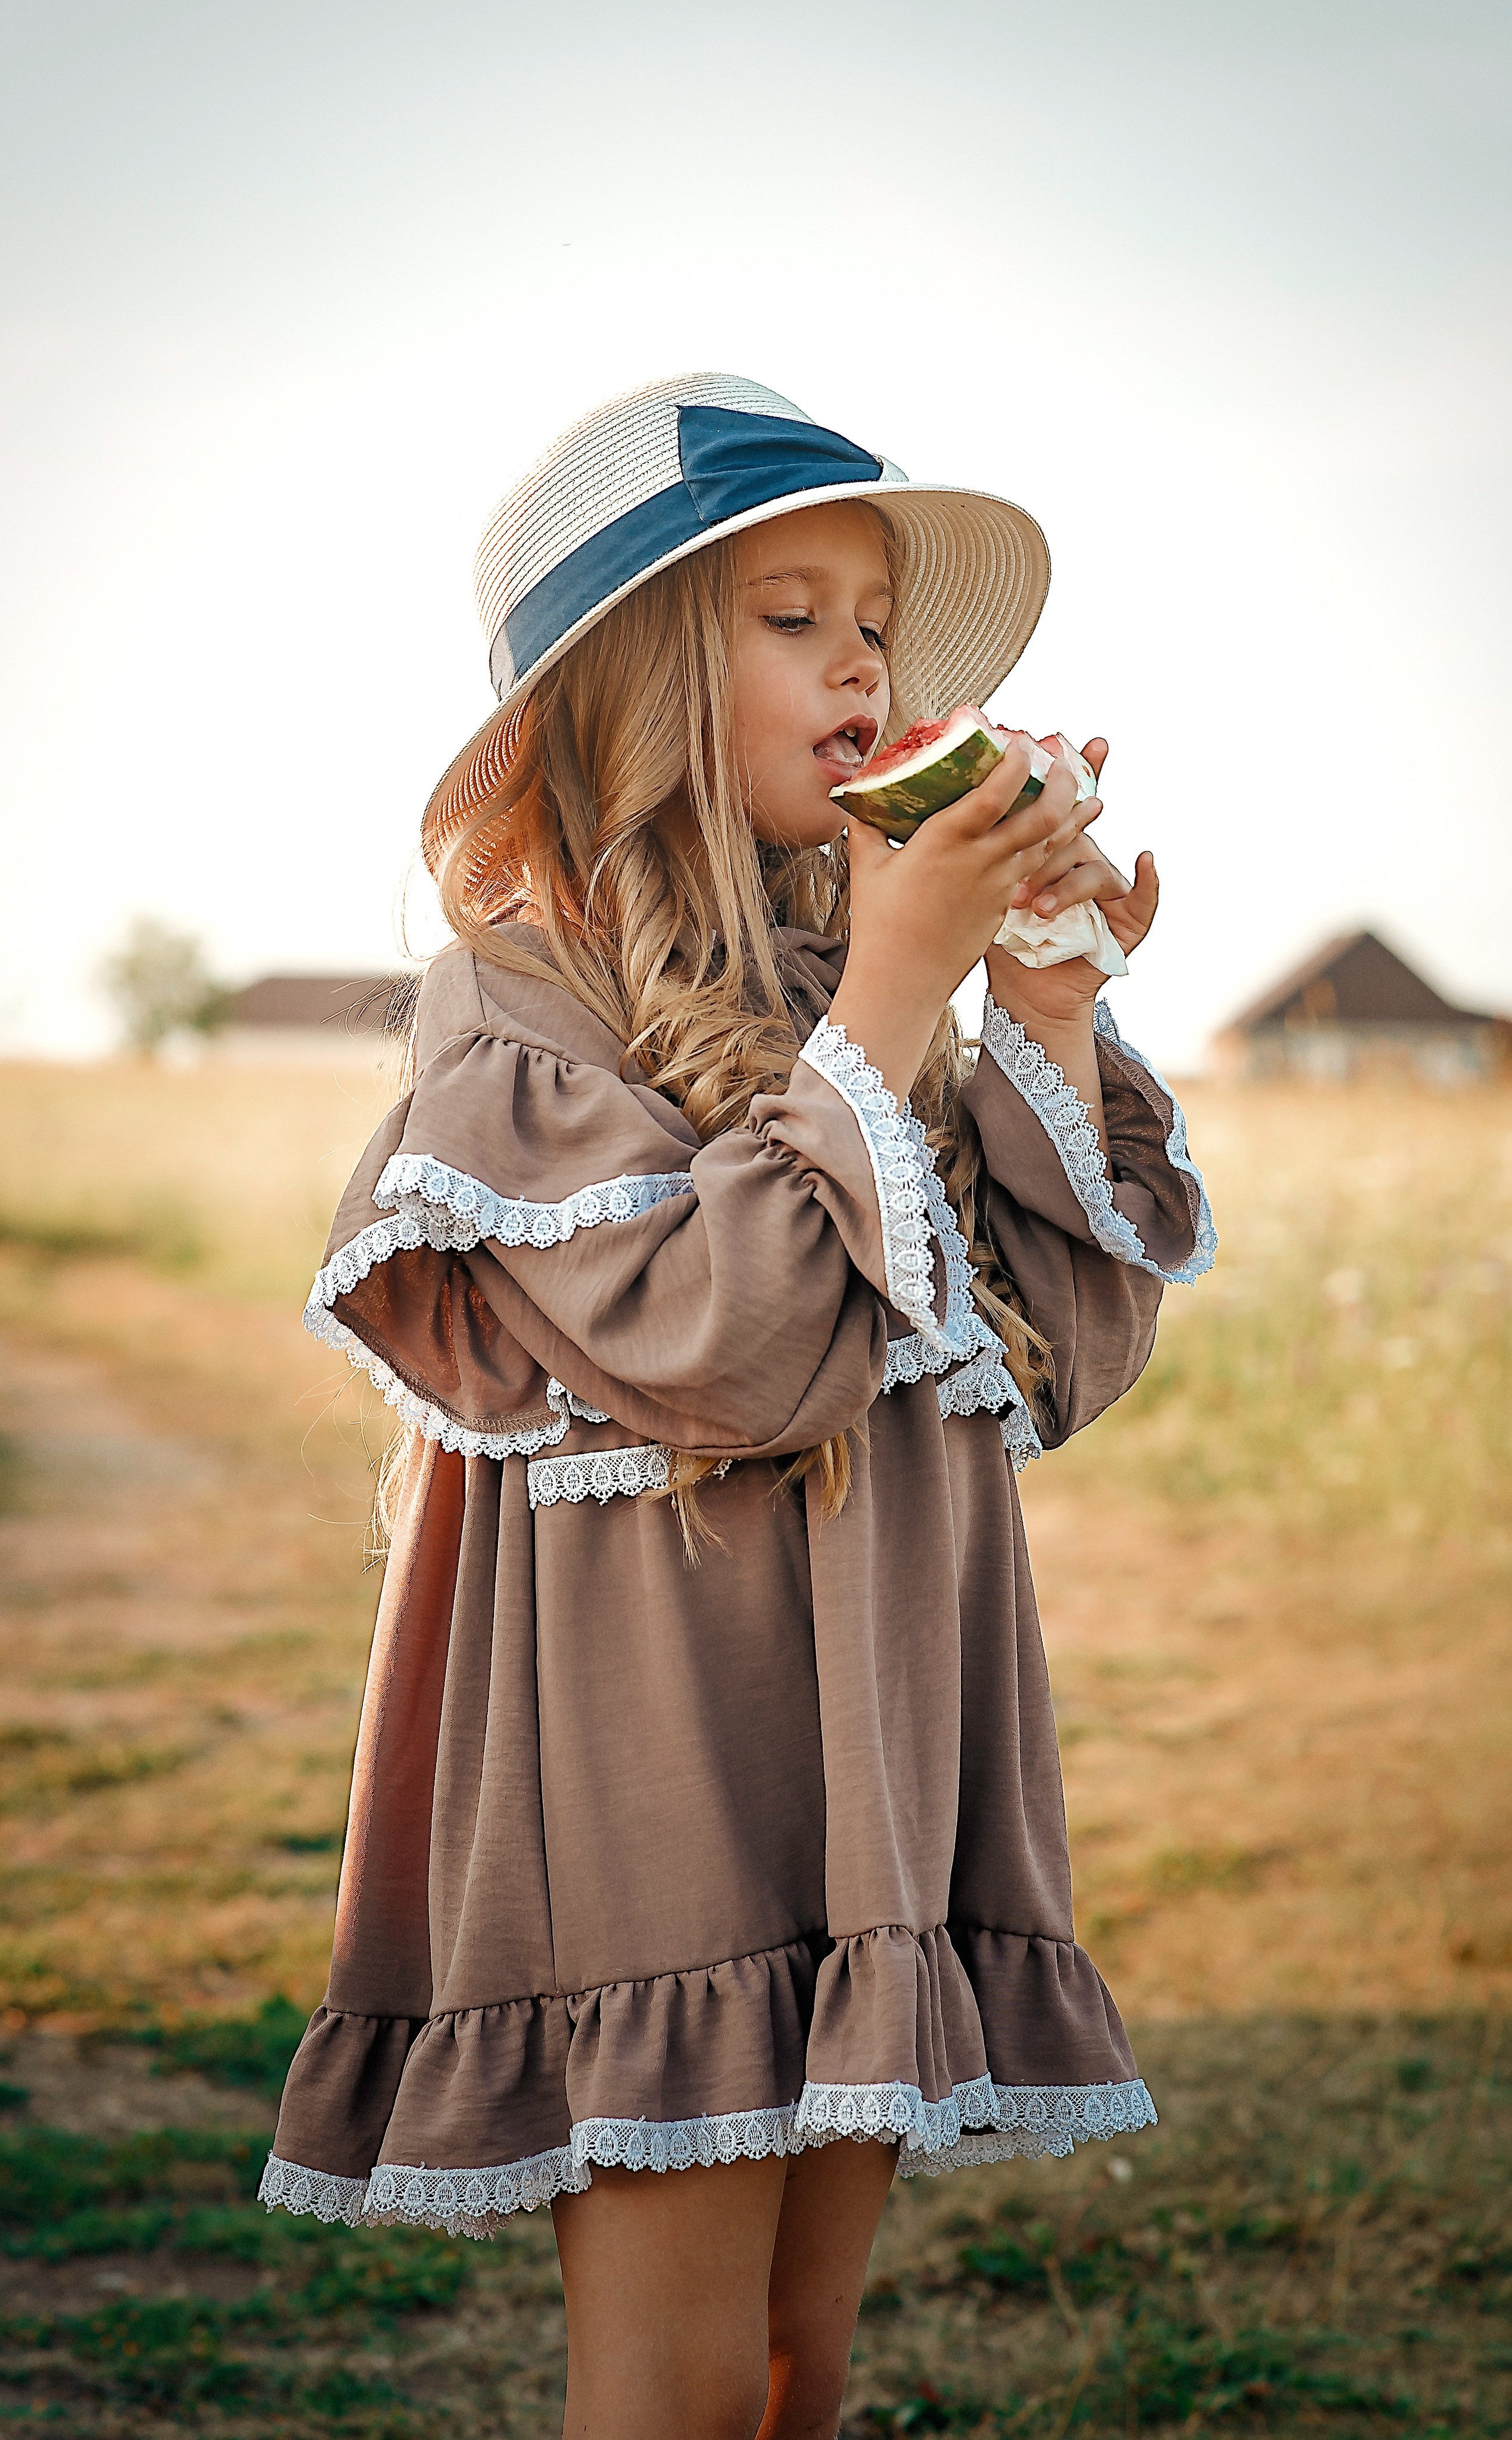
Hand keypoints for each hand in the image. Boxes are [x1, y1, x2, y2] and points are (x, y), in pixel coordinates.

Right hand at [829, 737, 1099, 1101]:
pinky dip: (1056, 845)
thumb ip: (867, 825)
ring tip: (1088, 790)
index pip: (995, 792)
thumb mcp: (867, 867)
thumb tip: (857, 797)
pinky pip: (1038, 868)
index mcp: (947, 843)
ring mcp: (1000, 886)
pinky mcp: (1004, 906)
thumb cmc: (880, 925)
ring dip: (1073, 813)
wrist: (903, 984)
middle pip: (1042, 815)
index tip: (1019, 737)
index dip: (1014, 761)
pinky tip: (1065, 832)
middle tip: (1062, 758)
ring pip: (1051, 843)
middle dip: (1060, 781)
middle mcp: (982, 861)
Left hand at [986, 738, 1158, 1028]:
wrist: (1024, 998)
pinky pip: (1144, 897)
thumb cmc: (998, 941)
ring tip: (1034, 907)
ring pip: (1092, 867)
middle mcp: (1079, 860)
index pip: (1056, 803)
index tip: (1067, 739)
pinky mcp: (1125, 922)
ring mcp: (1104, 890)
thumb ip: (964, 854)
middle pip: (1076, 829)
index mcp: (1045, 848)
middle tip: (1033, 840)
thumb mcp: (975, 892)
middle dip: (1065, 820)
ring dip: (1066, 883)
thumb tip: (910, 812)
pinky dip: (1149, 880)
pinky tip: (1144, 859)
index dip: (1069, 769)